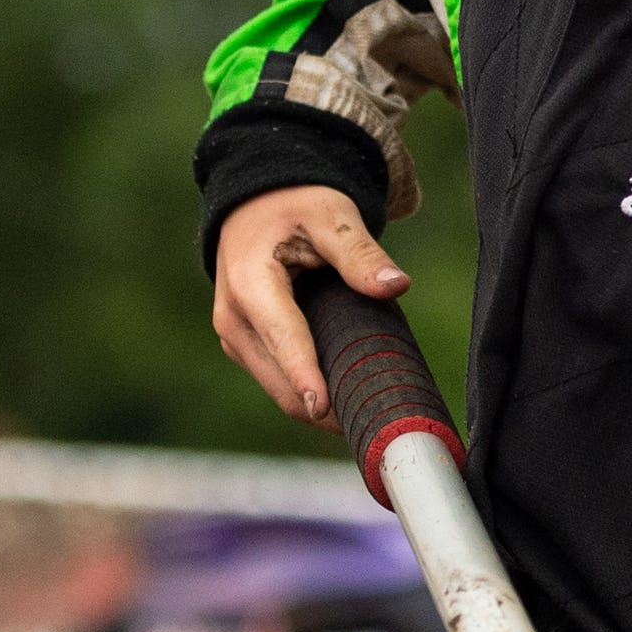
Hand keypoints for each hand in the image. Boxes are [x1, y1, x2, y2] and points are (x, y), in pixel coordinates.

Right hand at [209, 185, 408, 425]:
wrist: (258, 205)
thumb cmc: (296, 206)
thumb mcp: (331, 217)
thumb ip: (361, 254)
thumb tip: (397, 287)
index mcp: (250, 284)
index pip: (282, 337)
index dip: (304, 374)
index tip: (324, 408)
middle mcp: (234, 319)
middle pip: (279, 379)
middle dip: (323, 408)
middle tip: (378, 426)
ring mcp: (237, 339)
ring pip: (279, 390)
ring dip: (320, 409)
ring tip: (370, 423)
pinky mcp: (247, 348)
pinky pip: (280, 383)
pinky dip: (311, 396)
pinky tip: (350, 408)